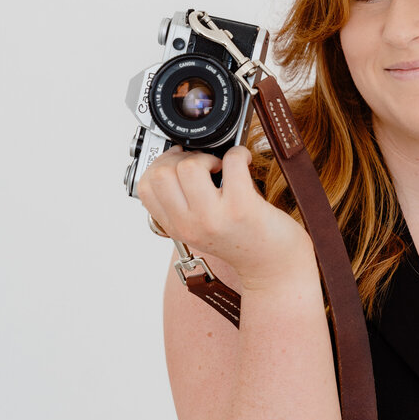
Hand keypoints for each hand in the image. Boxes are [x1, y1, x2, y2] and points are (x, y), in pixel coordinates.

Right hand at [136, 144, 315, 289]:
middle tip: (203, 164)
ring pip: (189, 166)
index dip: (161, 165)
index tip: (179, 161)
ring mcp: (214, 217)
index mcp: (177, 227)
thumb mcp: (200, 230)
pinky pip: (231, 161)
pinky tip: (243, 162)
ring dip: (207, 156)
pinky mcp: (242, 207)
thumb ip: (183, 204)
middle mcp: (190, 224)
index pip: (145, 187)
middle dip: (182, 157)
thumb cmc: (242, 241)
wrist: (272, 266)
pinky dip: (239, 153)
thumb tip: (178, 158)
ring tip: (220, 165)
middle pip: (162, 172)